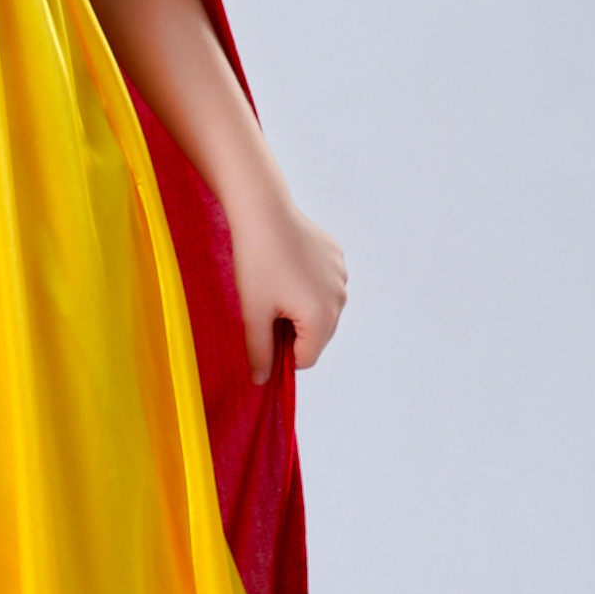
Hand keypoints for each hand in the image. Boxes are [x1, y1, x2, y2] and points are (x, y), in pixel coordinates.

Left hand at [223, 190, 347, 384]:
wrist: (263, 212)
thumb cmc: (256, 264)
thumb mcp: (252, 314)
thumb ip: (259, 352)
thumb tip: (261, 381)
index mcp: (322, 319)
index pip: (304, 359)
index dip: (280, 352)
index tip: (261, 330)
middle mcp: (340, 300)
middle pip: (316, 335)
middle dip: (292, 330)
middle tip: (265, 305)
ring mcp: (342, 276)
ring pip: (321, 309)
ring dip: (300, 307)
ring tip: (275, 282)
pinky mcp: (337, 256)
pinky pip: (323, 283)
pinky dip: (307, 283)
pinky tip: (286, 263)